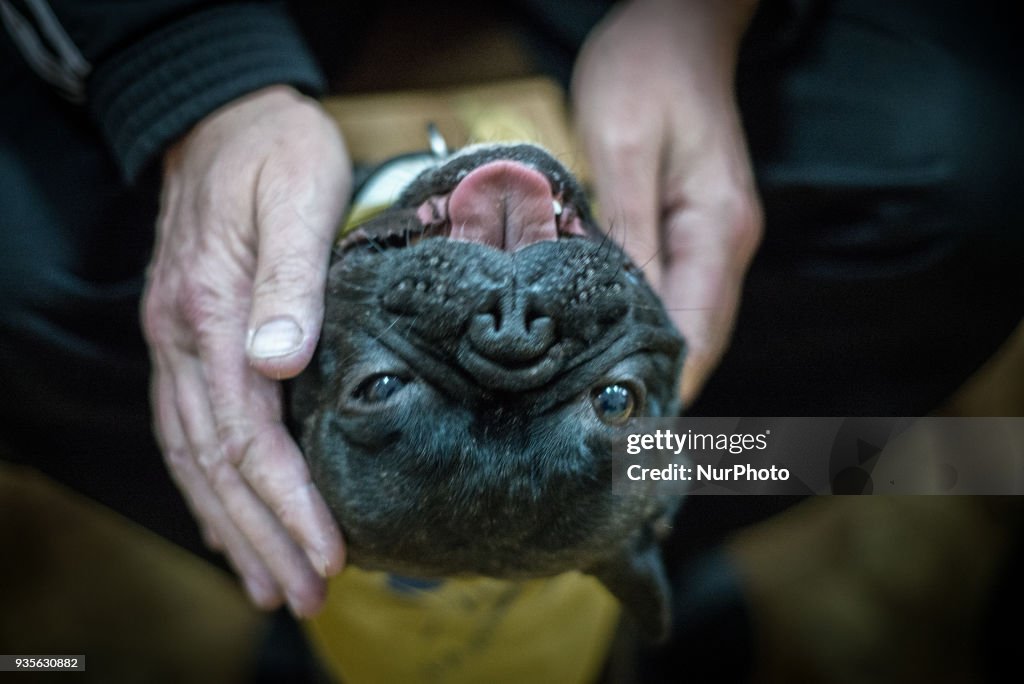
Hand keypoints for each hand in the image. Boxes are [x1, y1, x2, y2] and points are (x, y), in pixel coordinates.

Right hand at [142, 85, 350, 614]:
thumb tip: (279, 362)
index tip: (328, 552)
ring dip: (233, 528)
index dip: (288, 501)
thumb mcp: (297, 195)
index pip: (249, 434)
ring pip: (195, 459)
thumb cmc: (275, 152)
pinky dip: (208, 488)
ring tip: (272, 585)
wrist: (222, 117)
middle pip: (217, 464)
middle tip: (308, 595)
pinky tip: (231, 522)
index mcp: (212, 311)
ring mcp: (175, 344)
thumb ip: (290, 280)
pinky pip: (186, 431)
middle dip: (264, 536)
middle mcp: (181, 340)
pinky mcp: (184, 341)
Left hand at [573, 0, 762, 405]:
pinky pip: (679, 290)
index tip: (630, 430)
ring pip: (691, 316)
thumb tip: (626, 307)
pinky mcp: (694, 225)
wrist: (677, 24)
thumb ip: (627, 227)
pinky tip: (619, 343)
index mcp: (717, 227)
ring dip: (657, 358)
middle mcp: (726, 241)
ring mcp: (714, 235)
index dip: (667, 381)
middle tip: (611, 433)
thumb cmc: (645, 71)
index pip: (698, 327)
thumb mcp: (621, 144)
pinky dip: (655, 323)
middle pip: (702, 333)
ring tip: (610, 402)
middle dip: (663, 382)